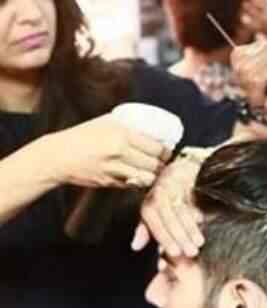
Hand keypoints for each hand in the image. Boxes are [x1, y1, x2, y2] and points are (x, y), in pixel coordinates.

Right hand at [47, 114, 170, 188]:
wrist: (57, 156)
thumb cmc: (82, 136)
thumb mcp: (105, 122)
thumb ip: (127, 123)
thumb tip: (150, 123)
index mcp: (121, 134)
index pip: (155, 146)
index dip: (166, 151)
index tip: (167, 150)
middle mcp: (119, 152)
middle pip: (154, 163)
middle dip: (162, 164)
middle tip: (164, 162)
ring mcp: (114, 169)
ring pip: (147, 178)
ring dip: (154, 176)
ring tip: (154, 171)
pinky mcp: (110, 183)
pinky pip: (133, 185)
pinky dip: (140, 183)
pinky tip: (141, 178)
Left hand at [132, 155, 204, 257]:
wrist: (183, 170)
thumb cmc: (167, 197)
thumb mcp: (155, 212)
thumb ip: (146, 229)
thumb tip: (135, 246)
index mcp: (149, 201)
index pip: (152, 219)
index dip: (163, 236)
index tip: (174, 252)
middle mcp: (159, 191)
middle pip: (167, 215)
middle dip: (178, 235)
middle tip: (189, 252)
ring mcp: (174, 184)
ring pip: (181, 209)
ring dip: (190, 228)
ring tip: (198, 244)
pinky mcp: (188, 179)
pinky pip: (193, 199)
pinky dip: (198, 214)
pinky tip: (204, 224)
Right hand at [231, 40, 266, 120]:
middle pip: (255, 79)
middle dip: (256, 100)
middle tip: (263, 106)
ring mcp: (265, 48)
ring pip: (243, 70)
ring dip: (246, 88)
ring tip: (259, 93)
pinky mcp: (252, 46)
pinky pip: (237, 59)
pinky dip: (239, 73)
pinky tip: (251, 79)